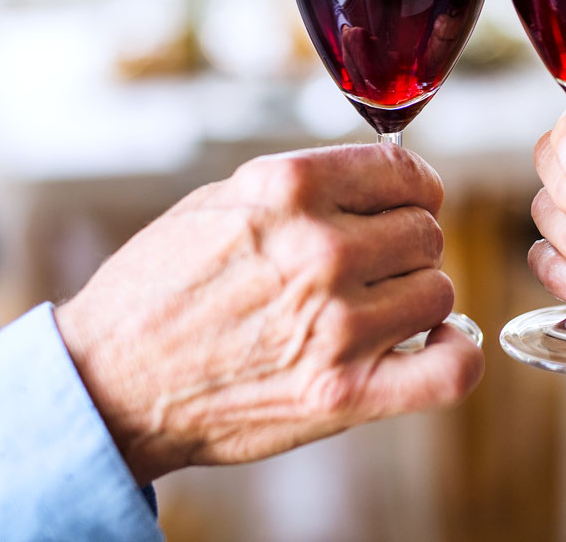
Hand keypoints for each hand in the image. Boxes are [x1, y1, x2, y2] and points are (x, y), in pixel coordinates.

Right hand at [54, 143, 483, 484]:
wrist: (108, 381)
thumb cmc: (159, 288)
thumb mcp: (222, 200)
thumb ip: (307, 186)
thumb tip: (385, 180)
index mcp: (288, 190)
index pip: (405, 172)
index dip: (414, 189)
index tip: (407, 204)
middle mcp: (319, 250)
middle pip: (425, 232)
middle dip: (403, 247)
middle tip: (370, 269)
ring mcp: (335, 324)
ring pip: (438, 290)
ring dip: (414, 299)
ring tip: (375, 309)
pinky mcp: (342, 393)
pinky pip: (450, 369)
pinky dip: (457, 354)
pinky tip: (437, 344)